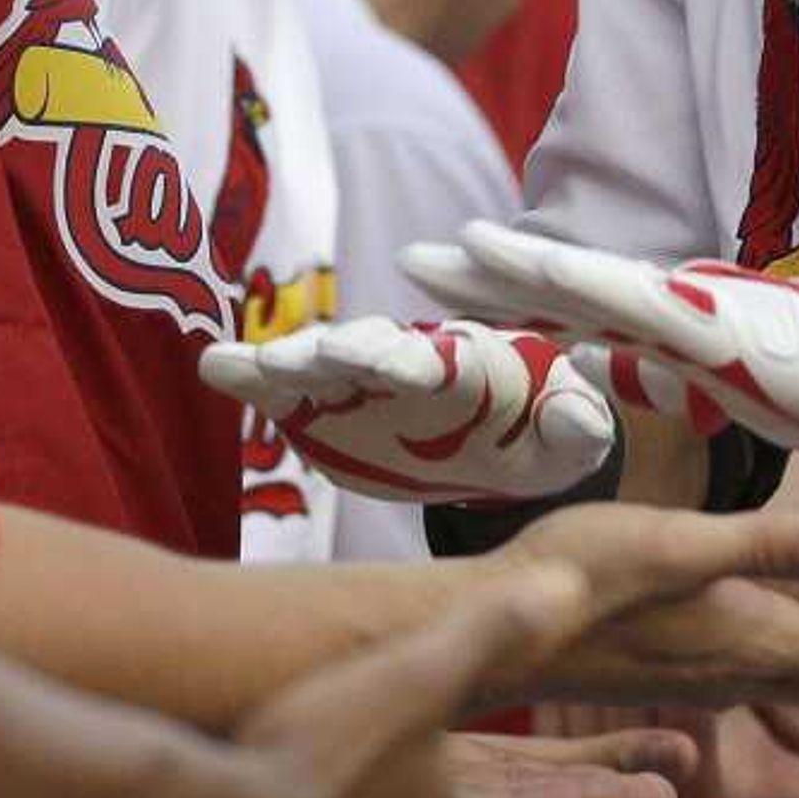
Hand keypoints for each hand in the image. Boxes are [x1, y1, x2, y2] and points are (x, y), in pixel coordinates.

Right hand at [200, 316, 615, 501]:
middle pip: (378, 349)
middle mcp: (411, 361)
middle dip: (353, 350)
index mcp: (476, 368)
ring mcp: (360, 379)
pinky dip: (251, 374)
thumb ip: (574, 429)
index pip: (450, 360)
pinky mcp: (322, 402)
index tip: (403, 364)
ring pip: (325, 361)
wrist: (489, 448)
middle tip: (326, 354)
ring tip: (257, 363)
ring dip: (294, 360)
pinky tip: (217, 366)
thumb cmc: (535, 441)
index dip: (427, 360)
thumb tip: (582, 417)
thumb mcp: (565, 443)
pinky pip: (282, 387)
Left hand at [412, 221, 798, 451]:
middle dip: (482, 275)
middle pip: (560, 287)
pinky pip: (642, 306)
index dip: (502, 292)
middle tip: (406, 257)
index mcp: (668, 328)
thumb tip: (606, 375)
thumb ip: (662, 378)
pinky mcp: (724, 327)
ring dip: (517, 267)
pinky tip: (545, 274)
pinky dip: (587, 285)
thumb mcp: (726, 392)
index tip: (436, 281)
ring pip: (587, 283)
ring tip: (450, 249)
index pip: (569, 308)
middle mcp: (672, 309)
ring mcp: (695, 312)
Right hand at [495, 504, 798, 710]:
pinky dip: (786, 695)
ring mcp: (694, 675)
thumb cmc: (572, 579)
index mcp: (740, 637)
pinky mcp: (664, 668)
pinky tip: (789, 709)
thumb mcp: (668, 545)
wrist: (488, 632)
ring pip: (792, 687)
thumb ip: (755, 550)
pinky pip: (750, 688)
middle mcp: (726, 667)